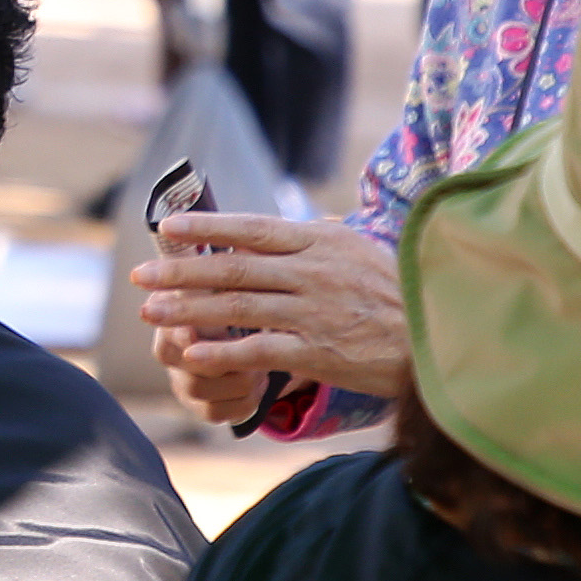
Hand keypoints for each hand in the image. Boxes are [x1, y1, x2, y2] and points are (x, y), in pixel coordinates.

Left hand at [134, 212, 403, 402]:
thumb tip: (274, 231)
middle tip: (140, 273)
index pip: (252, 228)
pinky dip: (222, 353)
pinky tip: (191, 354)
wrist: (440, 339)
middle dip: (181, 270)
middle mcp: (314, 271)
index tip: (165, 226)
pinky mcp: (319, 351)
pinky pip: (259, 350)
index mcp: (322, 240)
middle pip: (234, 267)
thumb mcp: (359, 252)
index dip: (206, 226)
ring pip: (238, 307)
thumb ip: (314, 243)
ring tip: (150, 311)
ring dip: (188, 309)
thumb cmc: (400, 294)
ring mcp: (315, 311)